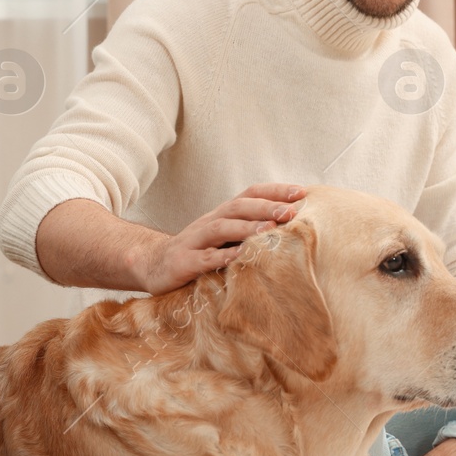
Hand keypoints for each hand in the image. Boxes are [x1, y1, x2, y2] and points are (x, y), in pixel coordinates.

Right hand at [128, 183, 305, 294]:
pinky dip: (223, 257)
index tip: (302, 192)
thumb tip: (292, 226)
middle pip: (239, 207)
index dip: (275, 191)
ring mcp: (195, 241)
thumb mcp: (224, 238)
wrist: (153, 264)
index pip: (250, 194)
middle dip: (266, 207)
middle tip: (292, 211)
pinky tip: (240, 257)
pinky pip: (205, 258)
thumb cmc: (199, 252)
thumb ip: (250, 230)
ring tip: (270, 228)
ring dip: (247, 227)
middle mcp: (210, 222)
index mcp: (223, 215)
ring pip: (222, 228)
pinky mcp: (184, 262)